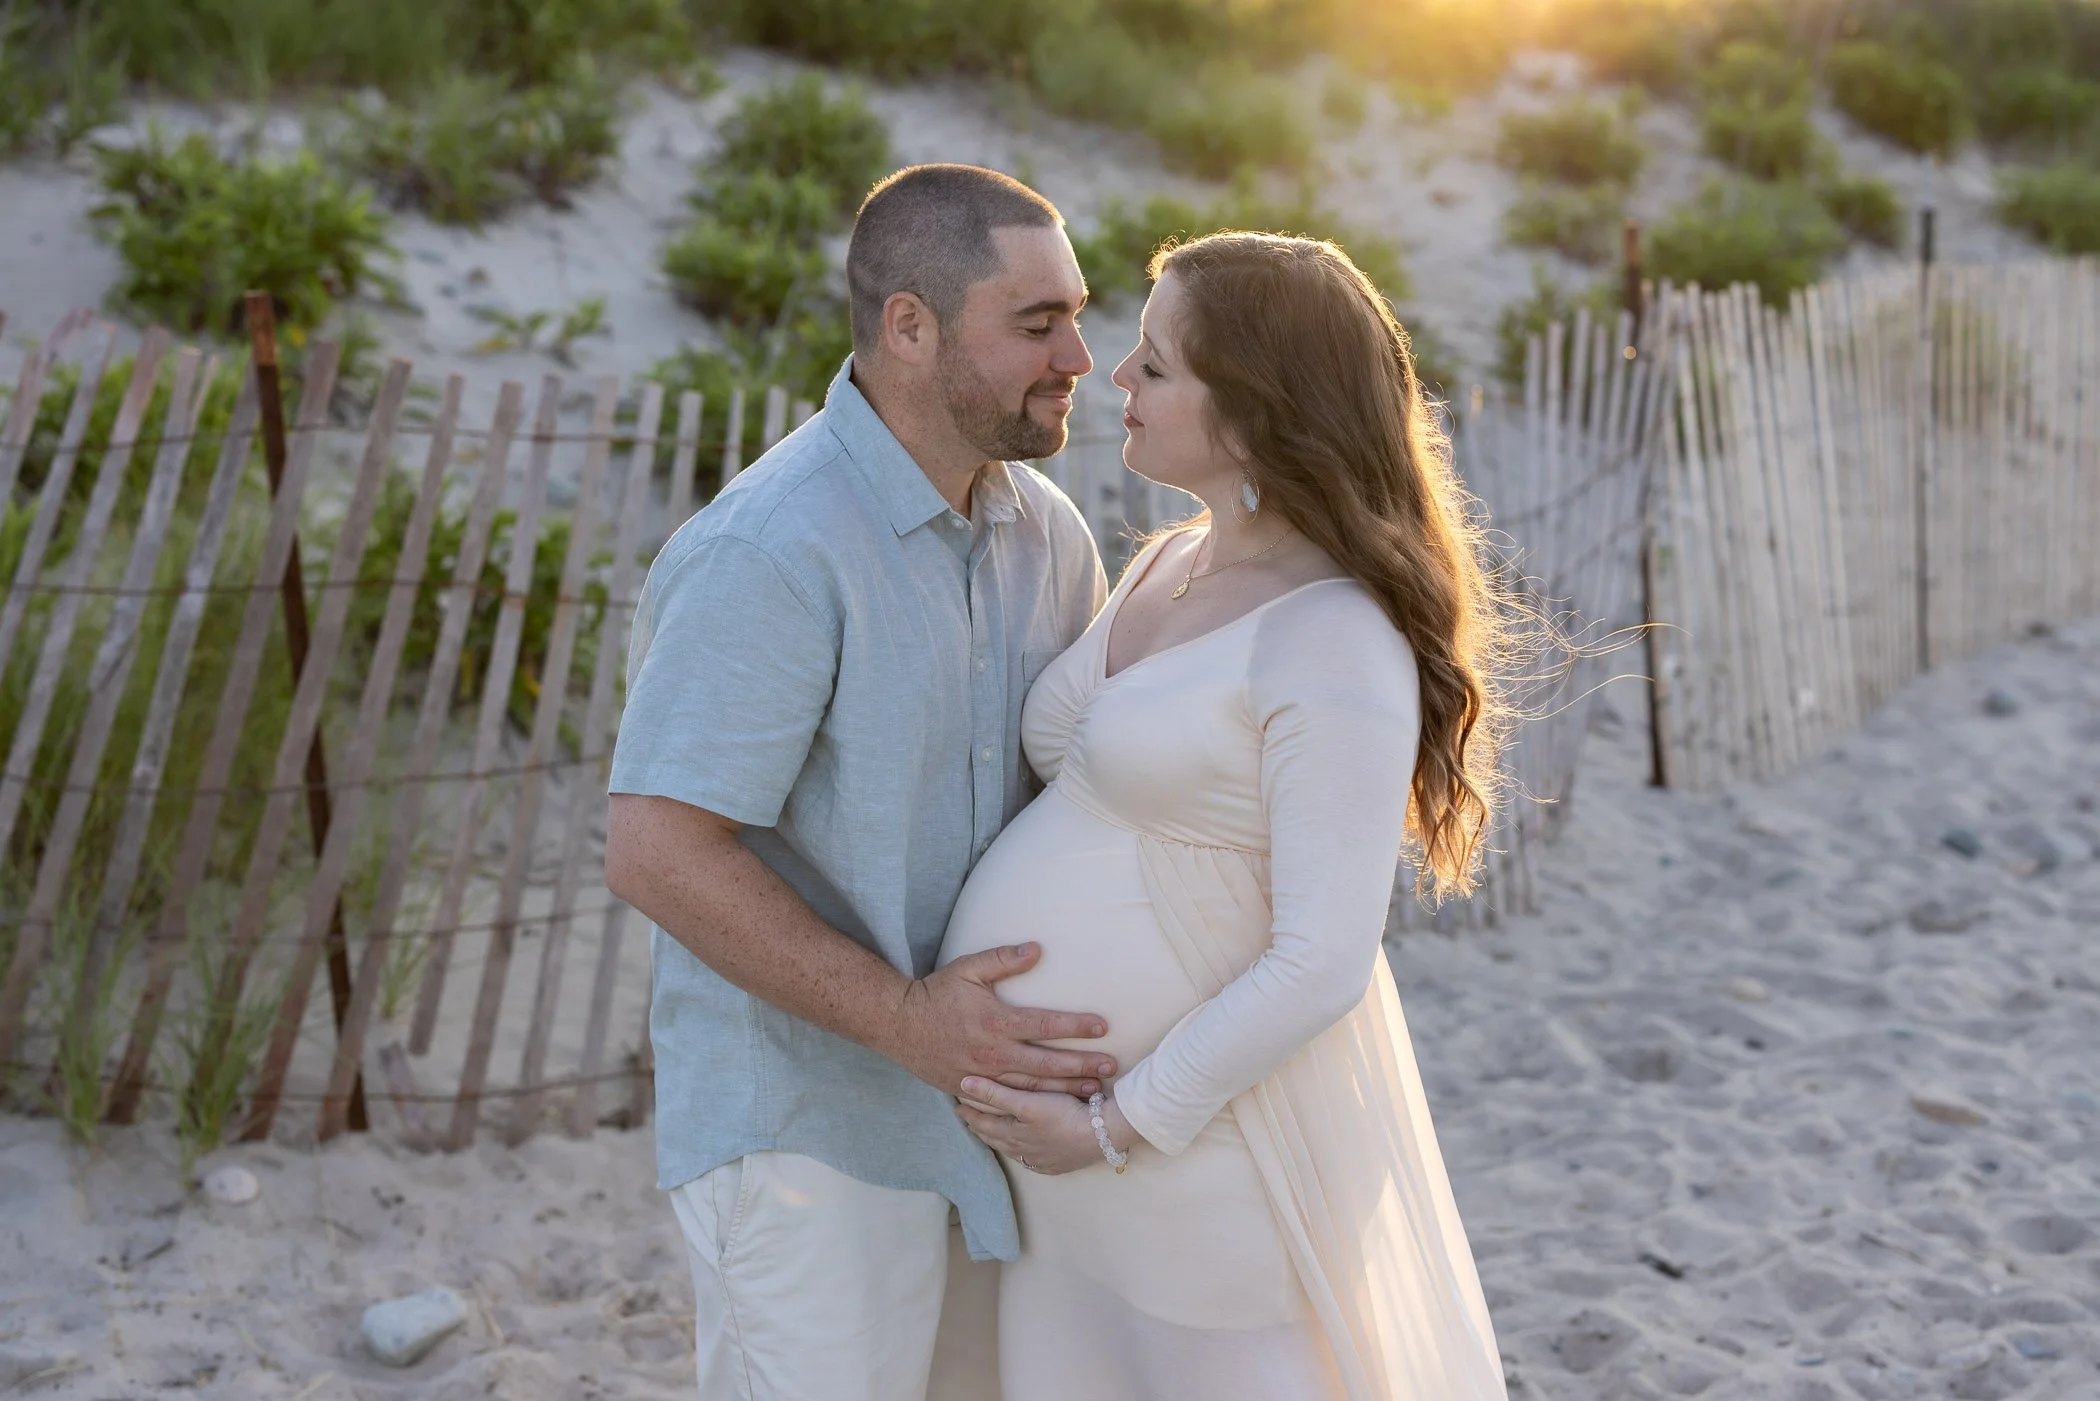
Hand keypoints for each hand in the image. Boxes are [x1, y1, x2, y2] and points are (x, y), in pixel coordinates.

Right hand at [885, 943, 1115, 1097]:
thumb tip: (1037, 949)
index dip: (1076, 1026)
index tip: (1102, 1027)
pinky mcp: (974, 1090)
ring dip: (1065, 1089)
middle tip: (1110, 1068)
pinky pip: (1011, 1101)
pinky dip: (1036, 1103)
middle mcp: (993, 1053)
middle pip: (1047, 1063)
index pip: (1045, 1024)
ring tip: (1094, 1092)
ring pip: (1033, 1088)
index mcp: (996, 1021)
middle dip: (1081, 1066)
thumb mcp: (968, 968)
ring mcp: (984, 1076)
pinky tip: (1055, 1105)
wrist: (898, 1025)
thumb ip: (1003, 960)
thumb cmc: (936, 993)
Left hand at [955, 1077, 1103, 1174]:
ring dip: (1000, 1139)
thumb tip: (963, 1083)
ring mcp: (1041, 1160)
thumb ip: (995, 1094)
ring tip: (991, 1132)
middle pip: (994, 1138)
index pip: (982, 1123)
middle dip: (980, 1126)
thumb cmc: (1064, 1116)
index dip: (969, 1111)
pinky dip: (1022, 1150)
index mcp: (1012, 1135)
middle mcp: (1023, 1151)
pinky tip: (1025, 1149)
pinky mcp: (1058, 1165)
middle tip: (968, 1117)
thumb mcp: (1027, 1102)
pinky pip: (1032, 1158)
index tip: (957, 1103)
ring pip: (1012, 1149)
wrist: (1103, 1134)